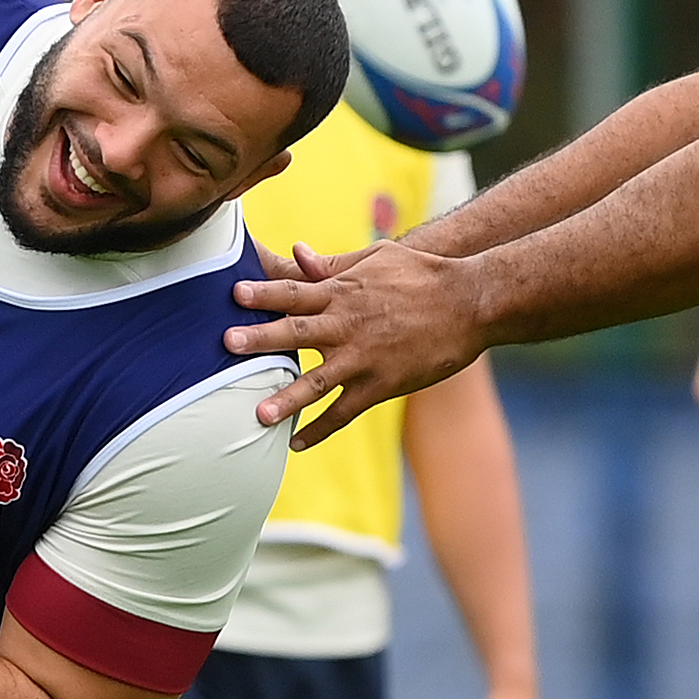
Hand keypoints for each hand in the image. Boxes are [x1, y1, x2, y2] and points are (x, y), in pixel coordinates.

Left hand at [230, 239, 486, 446]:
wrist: (471, 303)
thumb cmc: (424, 274)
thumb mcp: (378, 257)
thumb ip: (334, 263)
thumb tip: (296, 253)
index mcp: (343, 291)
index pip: (294, 291)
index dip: (262, 293)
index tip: (232, 294)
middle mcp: (348, 325)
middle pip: (295, 332)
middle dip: (259, 339)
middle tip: (227, 344)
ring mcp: (364, 357)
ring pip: (316, 381)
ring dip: (285, 397)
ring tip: (256, 413)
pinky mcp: (382, 384)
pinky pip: (344, 411)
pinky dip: (320, 430)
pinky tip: (296, 445)